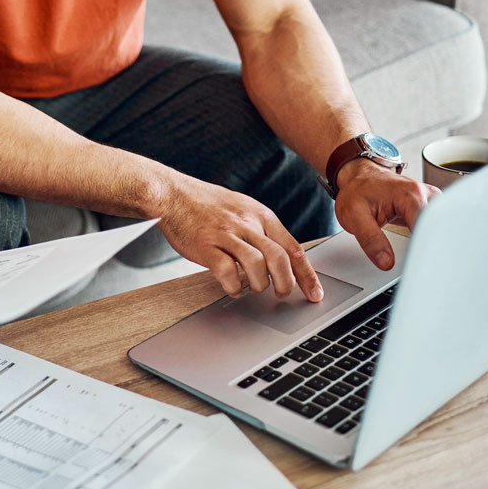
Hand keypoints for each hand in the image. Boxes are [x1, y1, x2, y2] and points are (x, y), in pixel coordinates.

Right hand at [155, 176, 323, 301]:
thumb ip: (262, 230)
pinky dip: (233, 286)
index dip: (307, 275)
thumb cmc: (206, 205)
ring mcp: (226, 234)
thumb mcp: (243, 208)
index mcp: (261, 215)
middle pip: (279, 259)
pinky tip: (232, 288)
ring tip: (252, 288)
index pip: (292, 248)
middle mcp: (247, 223)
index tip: (314, 294)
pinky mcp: (206, 246)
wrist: (173, 194)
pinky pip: (227, 271)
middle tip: (281, 294)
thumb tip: (281, 258)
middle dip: (285, 283)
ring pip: (256, 266)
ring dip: (259, 285)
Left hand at [332, 159, 439, 269]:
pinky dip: (431, 238)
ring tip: (423, 256)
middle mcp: (425, 194)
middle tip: (422, 263)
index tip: (419, 261)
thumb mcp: (354, 216)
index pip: (428, 225)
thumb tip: (386, 261)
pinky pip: (436, 225)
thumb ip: (371, 240)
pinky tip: (424, 248)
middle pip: (440, 226)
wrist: (359, 178)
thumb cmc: (357, 191)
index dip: (425, 246)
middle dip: (434, 246)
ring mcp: (429, 200)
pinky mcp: (428, 207)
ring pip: (442, 226)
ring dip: (435, 242)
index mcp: (410, 194)